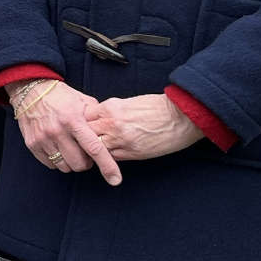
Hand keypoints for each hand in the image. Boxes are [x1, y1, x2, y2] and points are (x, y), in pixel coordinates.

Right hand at [8, 79, 120, 185]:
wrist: (31, 89)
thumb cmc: (61, 96)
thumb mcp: (83, 101)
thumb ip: (97, 118)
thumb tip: (110, 134)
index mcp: (74, 120)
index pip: (94, 148)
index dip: (107, 166)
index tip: (115, 179)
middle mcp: (58, 131)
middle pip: (79, 163)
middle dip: (86, 163)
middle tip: (85, 154)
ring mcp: (43, 138)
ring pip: (64, 166)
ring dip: (71, 163)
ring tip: (71, 151)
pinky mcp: (32, 143)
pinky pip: (50, 164)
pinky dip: (57, 161)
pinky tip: (59, 149)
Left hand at [85, 94, 200, 162]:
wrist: (180, 117)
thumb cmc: (157, 107)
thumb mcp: (128, 103)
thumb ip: (109, 111)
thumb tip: (96, 119)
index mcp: (110, 107)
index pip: (83, 116)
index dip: (81, 122)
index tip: (80, 126)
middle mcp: (111, 123)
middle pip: (84, 133)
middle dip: (81, 138)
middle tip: (79, 142)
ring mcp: (120, 140)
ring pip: (95, 148)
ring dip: (92, 150)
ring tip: (91, 151)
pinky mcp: (131, 153)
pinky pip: (110, 157)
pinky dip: (107, 157)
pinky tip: (107, 156)